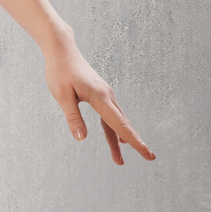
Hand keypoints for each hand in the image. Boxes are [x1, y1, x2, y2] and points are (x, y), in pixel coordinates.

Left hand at [43, 38, 154, 166]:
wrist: (62, 51)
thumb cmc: (60, 72)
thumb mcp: (62, 96)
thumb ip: (73, 117)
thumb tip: (81, 139)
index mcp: (100, 98)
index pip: (120, 125)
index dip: (134, 141)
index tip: (148, 153)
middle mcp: (107, 97)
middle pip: (122, 125)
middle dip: (134, 143)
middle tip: (150, 158)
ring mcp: (105, 95)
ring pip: (115, 122)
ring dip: (119, 140)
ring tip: (119, 160)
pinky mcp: (100, 95)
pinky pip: (110, 116)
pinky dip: (114, 129)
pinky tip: (117, 138)